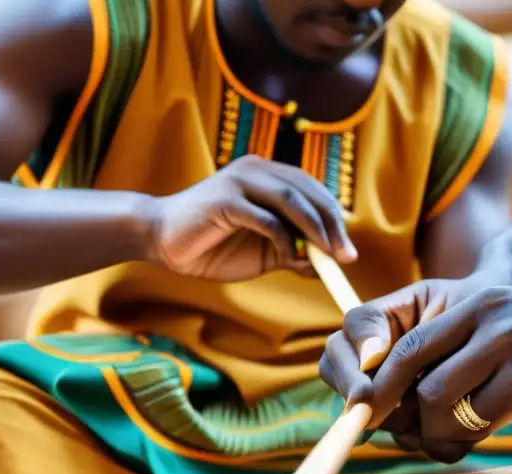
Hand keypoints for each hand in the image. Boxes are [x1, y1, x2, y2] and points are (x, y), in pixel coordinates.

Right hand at [147, 156, 356, 280]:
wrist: (162, 241)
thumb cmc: (213, 246)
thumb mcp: (264, 253)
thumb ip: (293, 254)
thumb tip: (328, 265)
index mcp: (267, 175)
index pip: (313, 191)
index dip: (335, 218)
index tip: (348, 250)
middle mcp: (256, 170)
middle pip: (307, 192)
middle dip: (332, 225)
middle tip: (345, 256)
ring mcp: (239, 181)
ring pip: (291, 199)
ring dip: (315, 230)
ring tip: (327, 255)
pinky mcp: (224, 199)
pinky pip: (265, 217)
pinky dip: (283, 238)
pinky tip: (287, 256)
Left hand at [321, 276, 511, 462]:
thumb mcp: (511, 326)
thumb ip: (467, 351)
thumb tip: (416, 401)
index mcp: (473, 305)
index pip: (404, 342)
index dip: (377, 382)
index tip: (370, 413)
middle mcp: (484, 318)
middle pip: (408, 368)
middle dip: (389, 408)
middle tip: (395, 436)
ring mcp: (509, 345)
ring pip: (438, 399)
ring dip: (432, 433)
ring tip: (447, 442)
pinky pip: (477, 419)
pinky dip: (466, 439)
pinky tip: (476, 442)